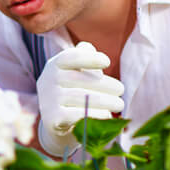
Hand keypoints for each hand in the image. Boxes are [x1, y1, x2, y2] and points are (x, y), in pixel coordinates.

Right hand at [36, 41, 124, 156]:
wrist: (57, 122)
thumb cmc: (72, 92)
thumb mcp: (75, 72)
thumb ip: (83, 57)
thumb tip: (88, 47)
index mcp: (54, 65)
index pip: (71, 57)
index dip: (89, 58)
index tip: (107, 62)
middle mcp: (47, 80)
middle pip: (80, 79)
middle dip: (105, 84)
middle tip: (121, 90)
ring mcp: (48, 100)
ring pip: (82, 98)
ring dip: (106, 101)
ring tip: (119, 105)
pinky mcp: (52, 119)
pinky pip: (79, 115)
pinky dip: (96, 115)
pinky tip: (107, 115)